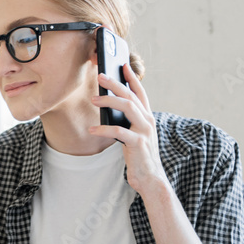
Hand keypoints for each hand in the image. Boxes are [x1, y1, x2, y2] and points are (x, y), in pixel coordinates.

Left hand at [89, 63, 169, 198]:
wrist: (151, 178)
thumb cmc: (140, 157)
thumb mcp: (135, 135)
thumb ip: (127, 123)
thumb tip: (109, 111)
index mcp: (148, 117)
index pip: (140, 93)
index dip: (132, 78)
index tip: (122, 65)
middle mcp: (148, 121)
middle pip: (131, 96)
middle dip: (115, 84)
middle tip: (100, 76)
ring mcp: (145, 131)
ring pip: (127, 107)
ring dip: (109, 101)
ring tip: (93, 100)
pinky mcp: (138, 143)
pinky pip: (119, 131)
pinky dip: (104, 129)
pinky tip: (92, 129)